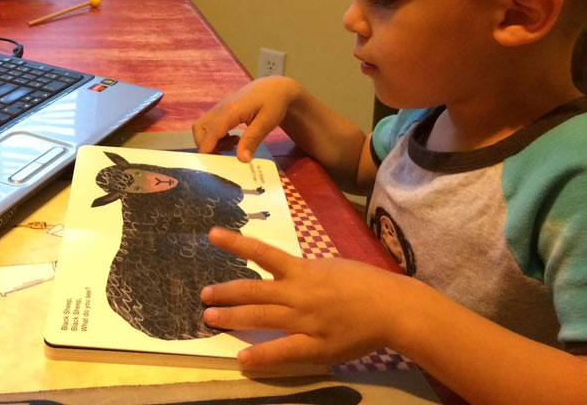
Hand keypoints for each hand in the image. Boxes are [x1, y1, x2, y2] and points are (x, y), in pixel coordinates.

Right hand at [193, 76, 299, 161]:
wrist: (276, 87)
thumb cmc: (274, 102)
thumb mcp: (267, 122)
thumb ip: (252, 140)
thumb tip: (242, 160)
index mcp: (231, 110)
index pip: (211, 132)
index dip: (208, 150)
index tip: (211, 166)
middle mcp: (221, 108)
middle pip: (200, 129)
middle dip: (206, 146)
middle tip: (224, 155)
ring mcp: (220, 108)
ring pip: (203, 127)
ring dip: (211, 141)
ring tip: (232, 146)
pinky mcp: (223, 110)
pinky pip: (210, 125)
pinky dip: (216, 136)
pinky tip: (234, 139)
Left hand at [201, 227, 410, 367]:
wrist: (392, 307)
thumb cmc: (363, 282)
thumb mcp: (329, 266)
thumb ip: (304, 271)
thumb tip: (282, 272)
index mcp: (303, 270)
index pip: (262, 253)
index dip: (236, 244)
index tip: (212, 236)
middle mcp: (298, 292)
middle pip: (253, 290)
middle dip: (225, 292)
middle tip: (203, 294)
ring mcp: (305, 319)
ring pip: (261, 316)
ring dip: (233, 317)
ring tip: (210, 318)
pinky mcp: (316, 344)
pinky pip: (284, 350)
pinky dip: (262, 355)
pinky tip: (242, 359)